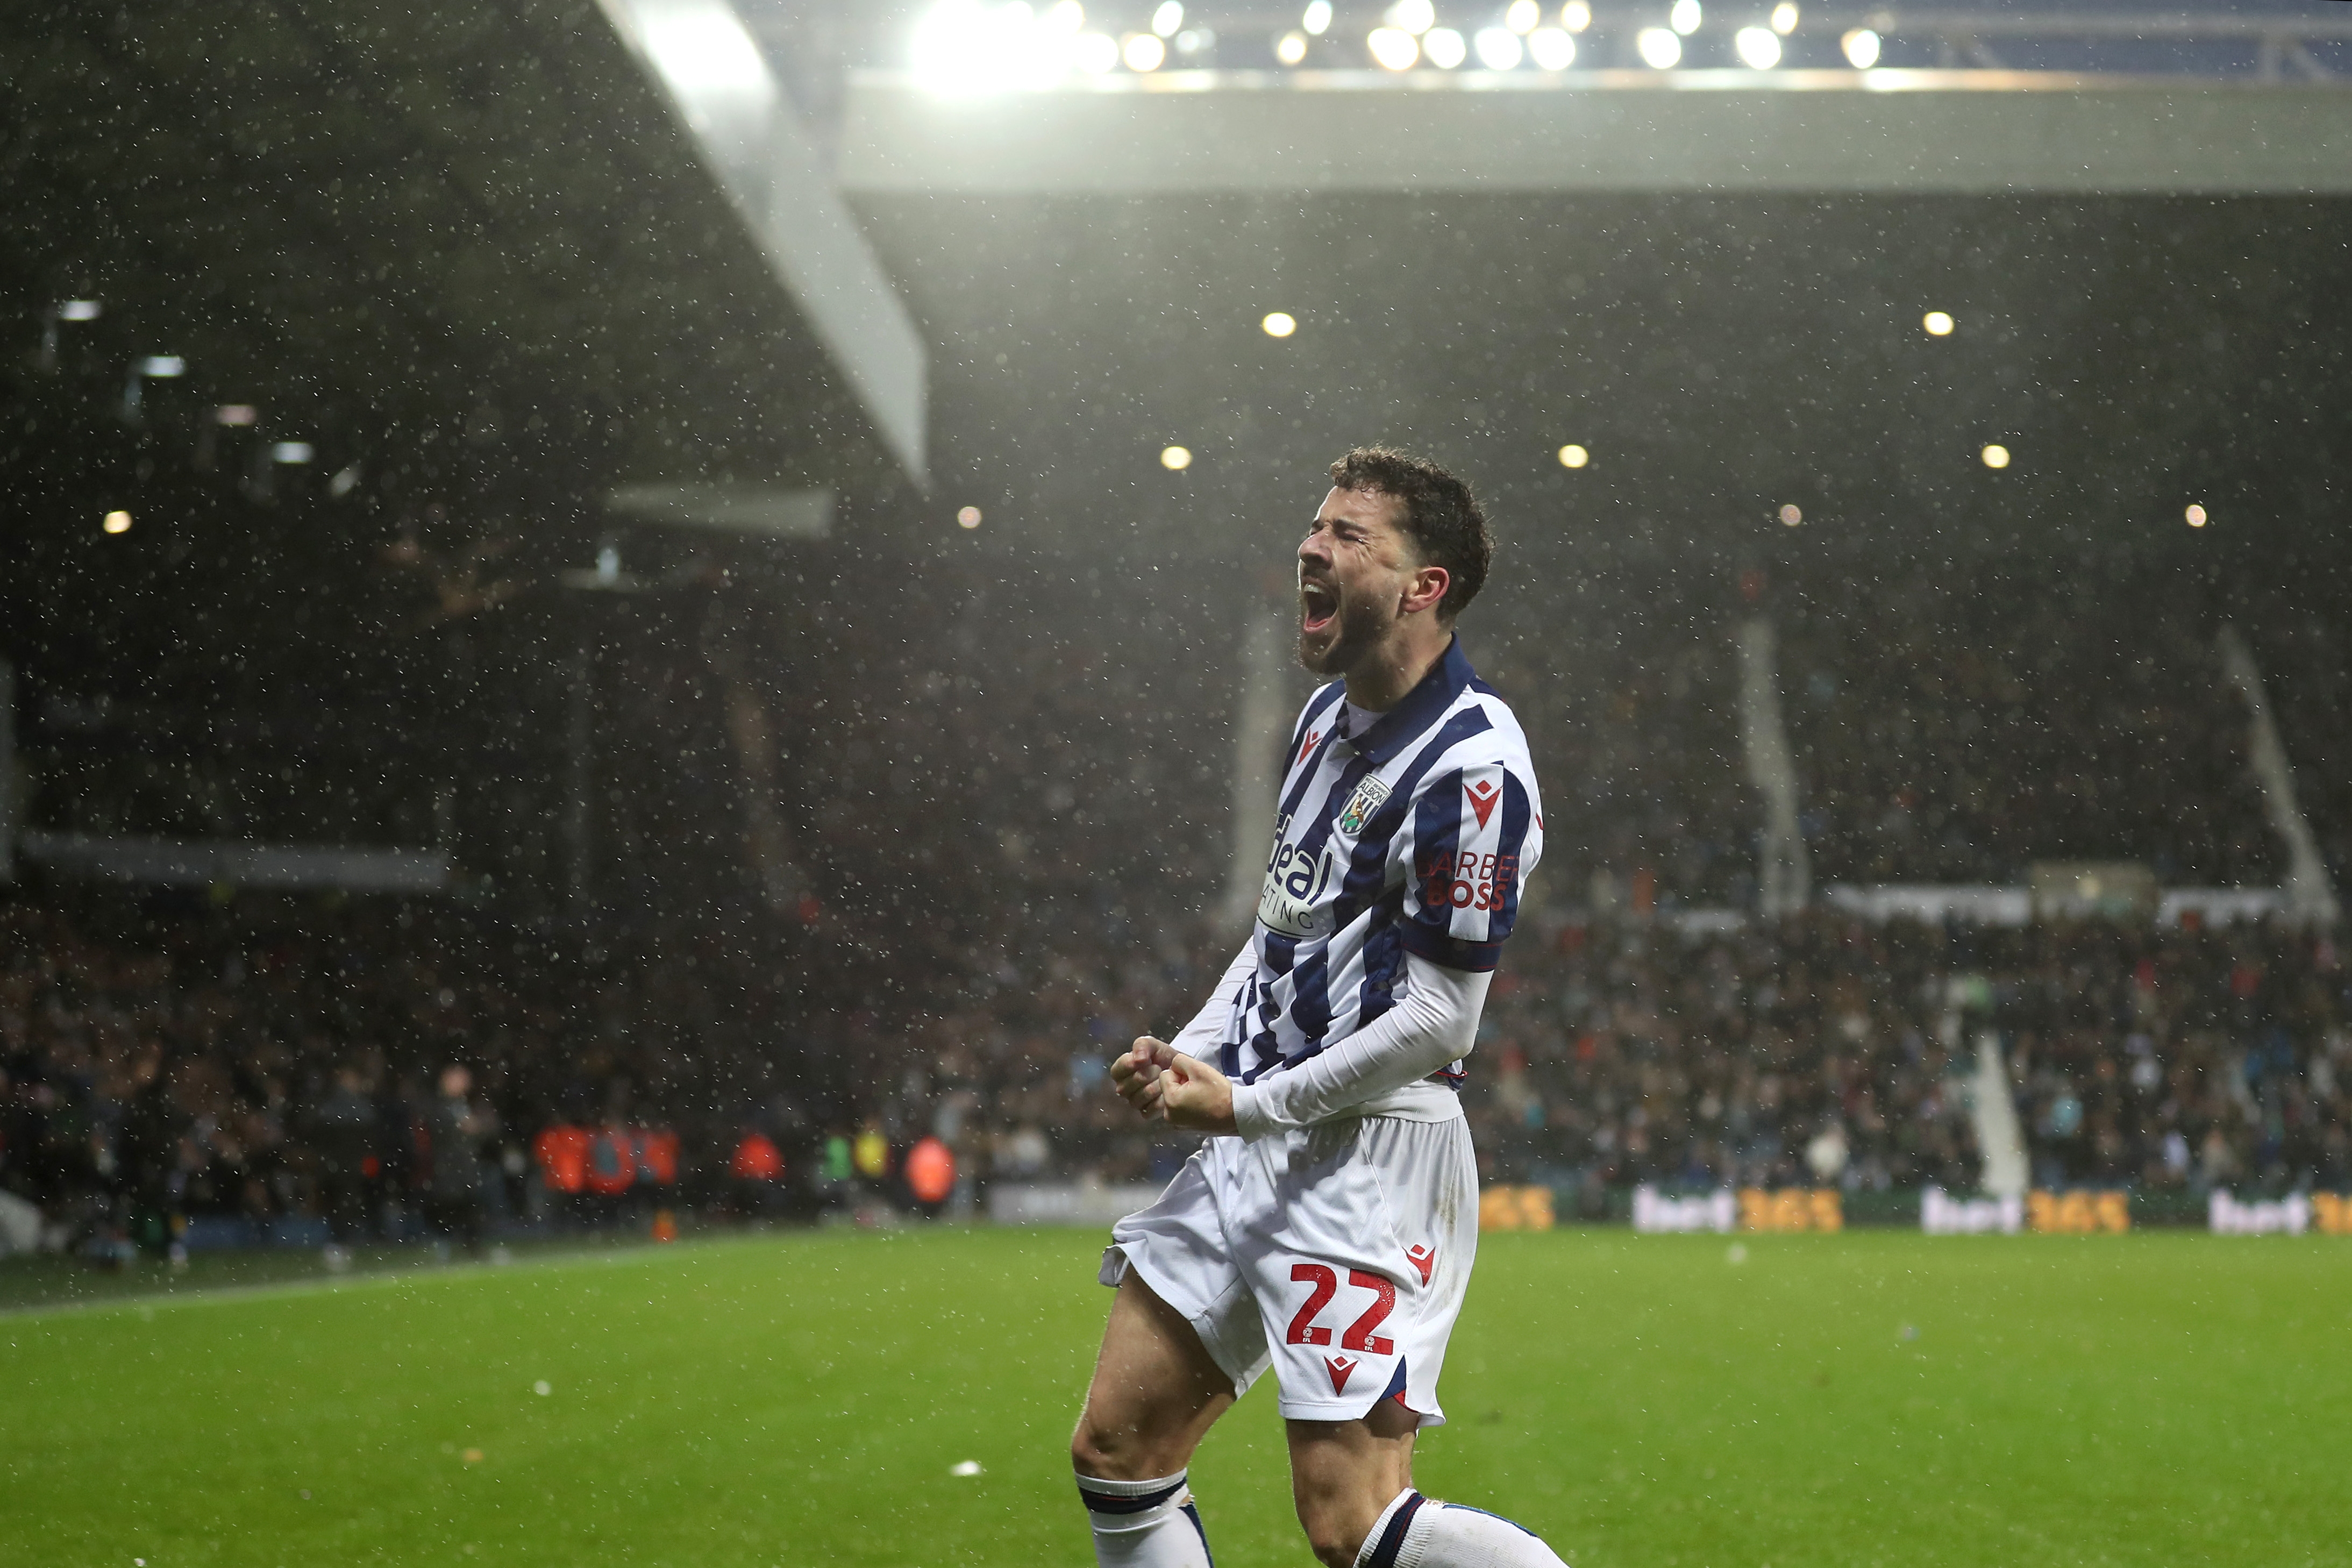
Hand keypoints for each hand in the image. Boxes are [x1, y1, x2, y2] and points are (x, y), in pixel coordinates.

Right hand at [1110, 1037, 1167, 1118]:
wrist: (1180, 1070)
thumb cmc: (1162, 1056)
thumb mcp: (1152, 1044)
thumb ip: (1142, 1045)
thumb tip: (1138, 1059)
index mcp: (1121, 1072)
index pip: (1116, 1072)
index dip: (1129, 1065)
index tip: (1145, 1060)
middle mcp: (1124, 1089)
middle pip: (1126, 1087)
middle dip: (1145, 1075)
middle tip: (1158, 1068)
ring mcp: (1135, 1102)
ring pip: (1138, 1099)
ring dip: (1154, 1087)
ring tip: (1163, 1079)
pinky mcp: (1147, 1113)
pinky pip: (1149, 1110)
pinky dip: (1160, 1101)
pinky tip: (1166, 1092)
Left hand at [1111, 1037, 1236, 1135]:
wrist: (1237, 1115)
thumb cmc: (1219, 1092)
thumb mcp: (1199, 1068)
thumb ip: (1179, 1061)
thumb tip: (1173, 1066)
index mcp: (1170, 1100)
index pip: (1164, 1074)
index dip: (1180, 1073)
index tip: (1195, 1079)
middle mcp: (1169, 1115)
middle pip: (1168, 1088)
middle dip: (1181, 1084)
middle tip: (1200, 1088)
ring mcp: (1176, 1124)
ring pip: (1174, 1099)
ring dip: (1184, 1095)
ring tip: (1203, 1097)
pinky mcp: (1184, 1129)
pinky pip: (1180, 1110)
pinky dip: (1188, 1106)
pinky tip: (1203, 1106)